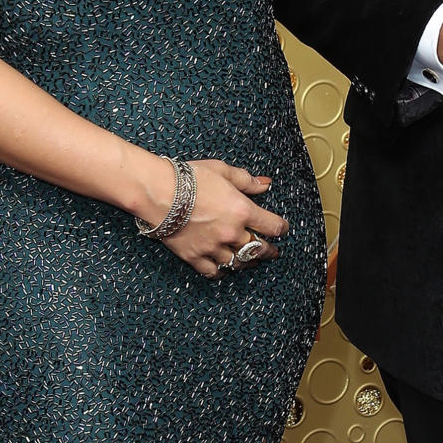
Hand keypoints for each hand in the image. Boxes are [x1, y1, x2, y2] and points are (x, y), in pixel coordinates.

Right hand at [159, 160, 287, 277]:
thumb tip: (265, 184)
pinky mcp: (194, 257)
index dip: (282, 228)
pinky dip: (222, 271)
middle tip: (273, 251)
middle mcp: (231, 232)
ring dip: (247, 262)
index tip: (283, 229)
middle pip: (258, 249)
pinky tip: (225, 268)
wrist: (158, 192)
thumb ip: (246, 180)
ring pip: (238, 263)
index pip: (272, 226)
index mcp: (242, 210)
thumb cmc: (190, 177)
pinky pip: (213, 272)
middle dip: (268, 250)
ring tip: (251, 260)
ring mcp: (213, 247)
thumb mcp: (223, 171)